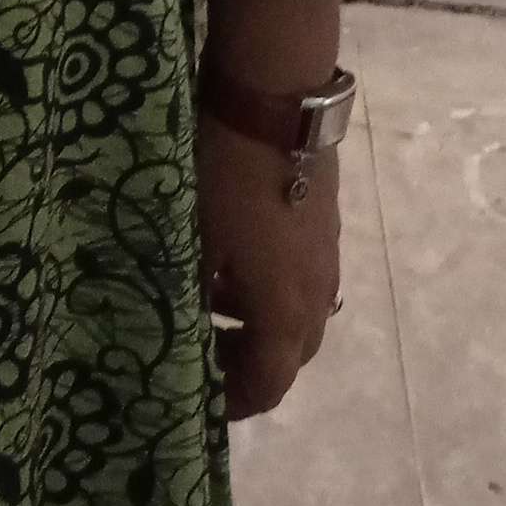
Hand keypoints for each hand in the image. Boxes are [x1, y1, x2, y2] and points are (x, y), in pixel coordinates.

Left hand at [197, 113, 340, 420]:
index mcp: (286, 314)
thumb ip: (190, 300)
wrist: (276, 102)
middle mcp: (318, 295)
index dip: (236, 402)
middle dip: (248, 363)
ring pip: (296, 312)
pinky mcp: (326, 223)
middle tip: (203, 352)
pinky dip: (269, 285)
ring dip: (258, 320)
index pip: (268, 385)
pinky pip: (300, 277)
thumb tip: (178, 332)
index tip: (201, 403)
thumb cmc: (226, 182)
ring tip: (209, 300)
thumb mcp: (195, 245)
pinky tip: (233, 256)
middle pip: (289, 354)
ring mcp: (327, 257)